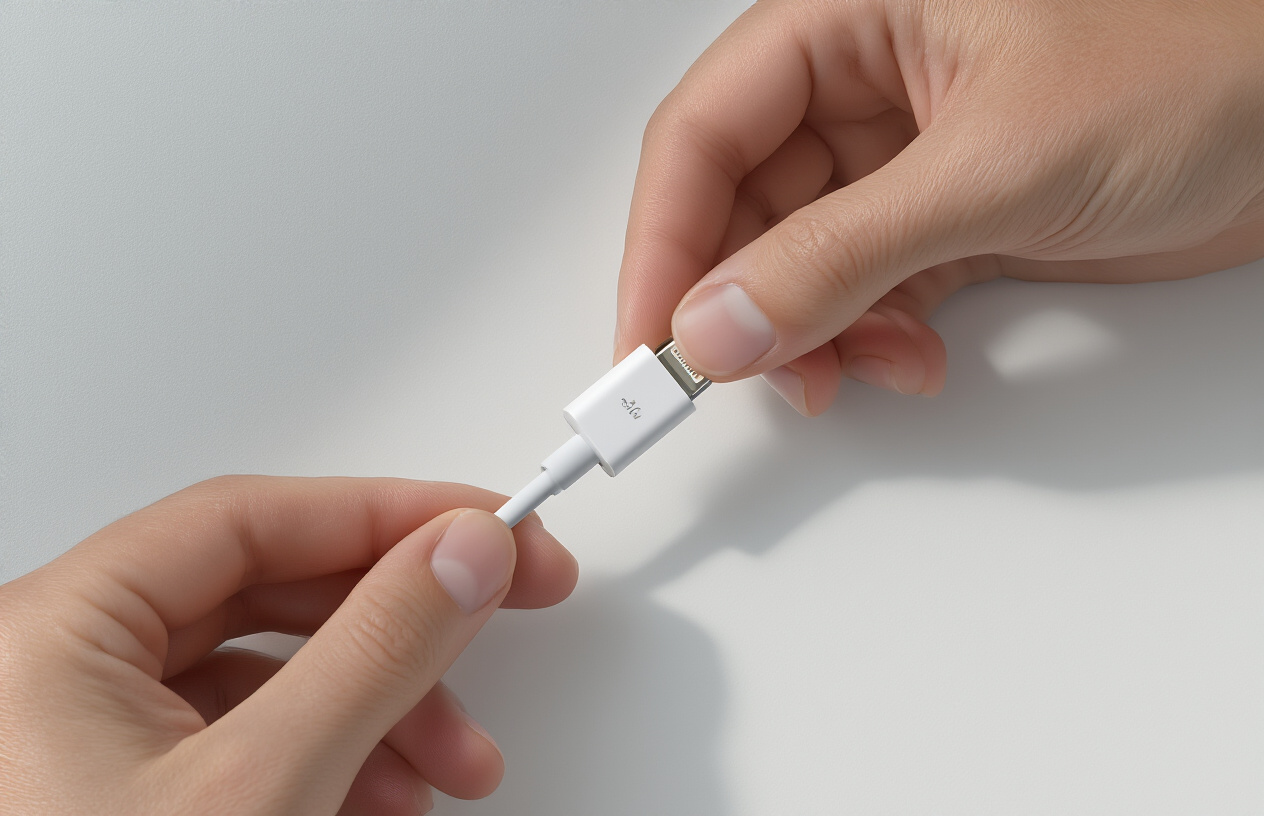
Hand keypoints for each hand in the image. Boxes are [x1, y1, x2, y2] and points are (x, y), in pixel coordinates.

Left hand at [0, 476, 577, 814]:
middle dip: (398, 623)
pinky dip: (334, 758)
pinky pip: (250, 739)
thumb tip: (459, 556)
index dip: (387, 514)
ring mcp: (90, 738)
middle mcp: (59, 671)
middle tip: (497, 607)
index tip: (486, 529)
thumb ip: (373, 654)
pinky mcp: (126, 793)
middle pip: (270, 591)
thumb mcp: (263, 791)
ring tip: (451, 761)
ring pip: (269, 672)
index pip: (254, 519)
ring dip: (380, 705)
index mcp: (55, 634)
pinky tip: (387, 801)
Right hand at [615, 0, 1263, 413]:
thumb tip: (719, 321)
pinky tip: (906, 359)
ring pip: (799, 262)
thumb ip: (842, 252)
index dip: (662, 242)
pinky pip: (867, 291)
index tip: (647, 340)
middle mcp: (867, 83)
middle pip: (740, 205)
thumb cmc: (1208, 59)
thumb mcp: (996, 163)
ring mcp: (907, 158)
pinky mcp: (951, 220)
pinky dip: (872, 340)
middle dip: (737, 303)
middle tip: (724, 383)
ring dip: (811, 335)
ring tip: (848, 373)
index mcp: (852, 14)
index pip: (704, 132)